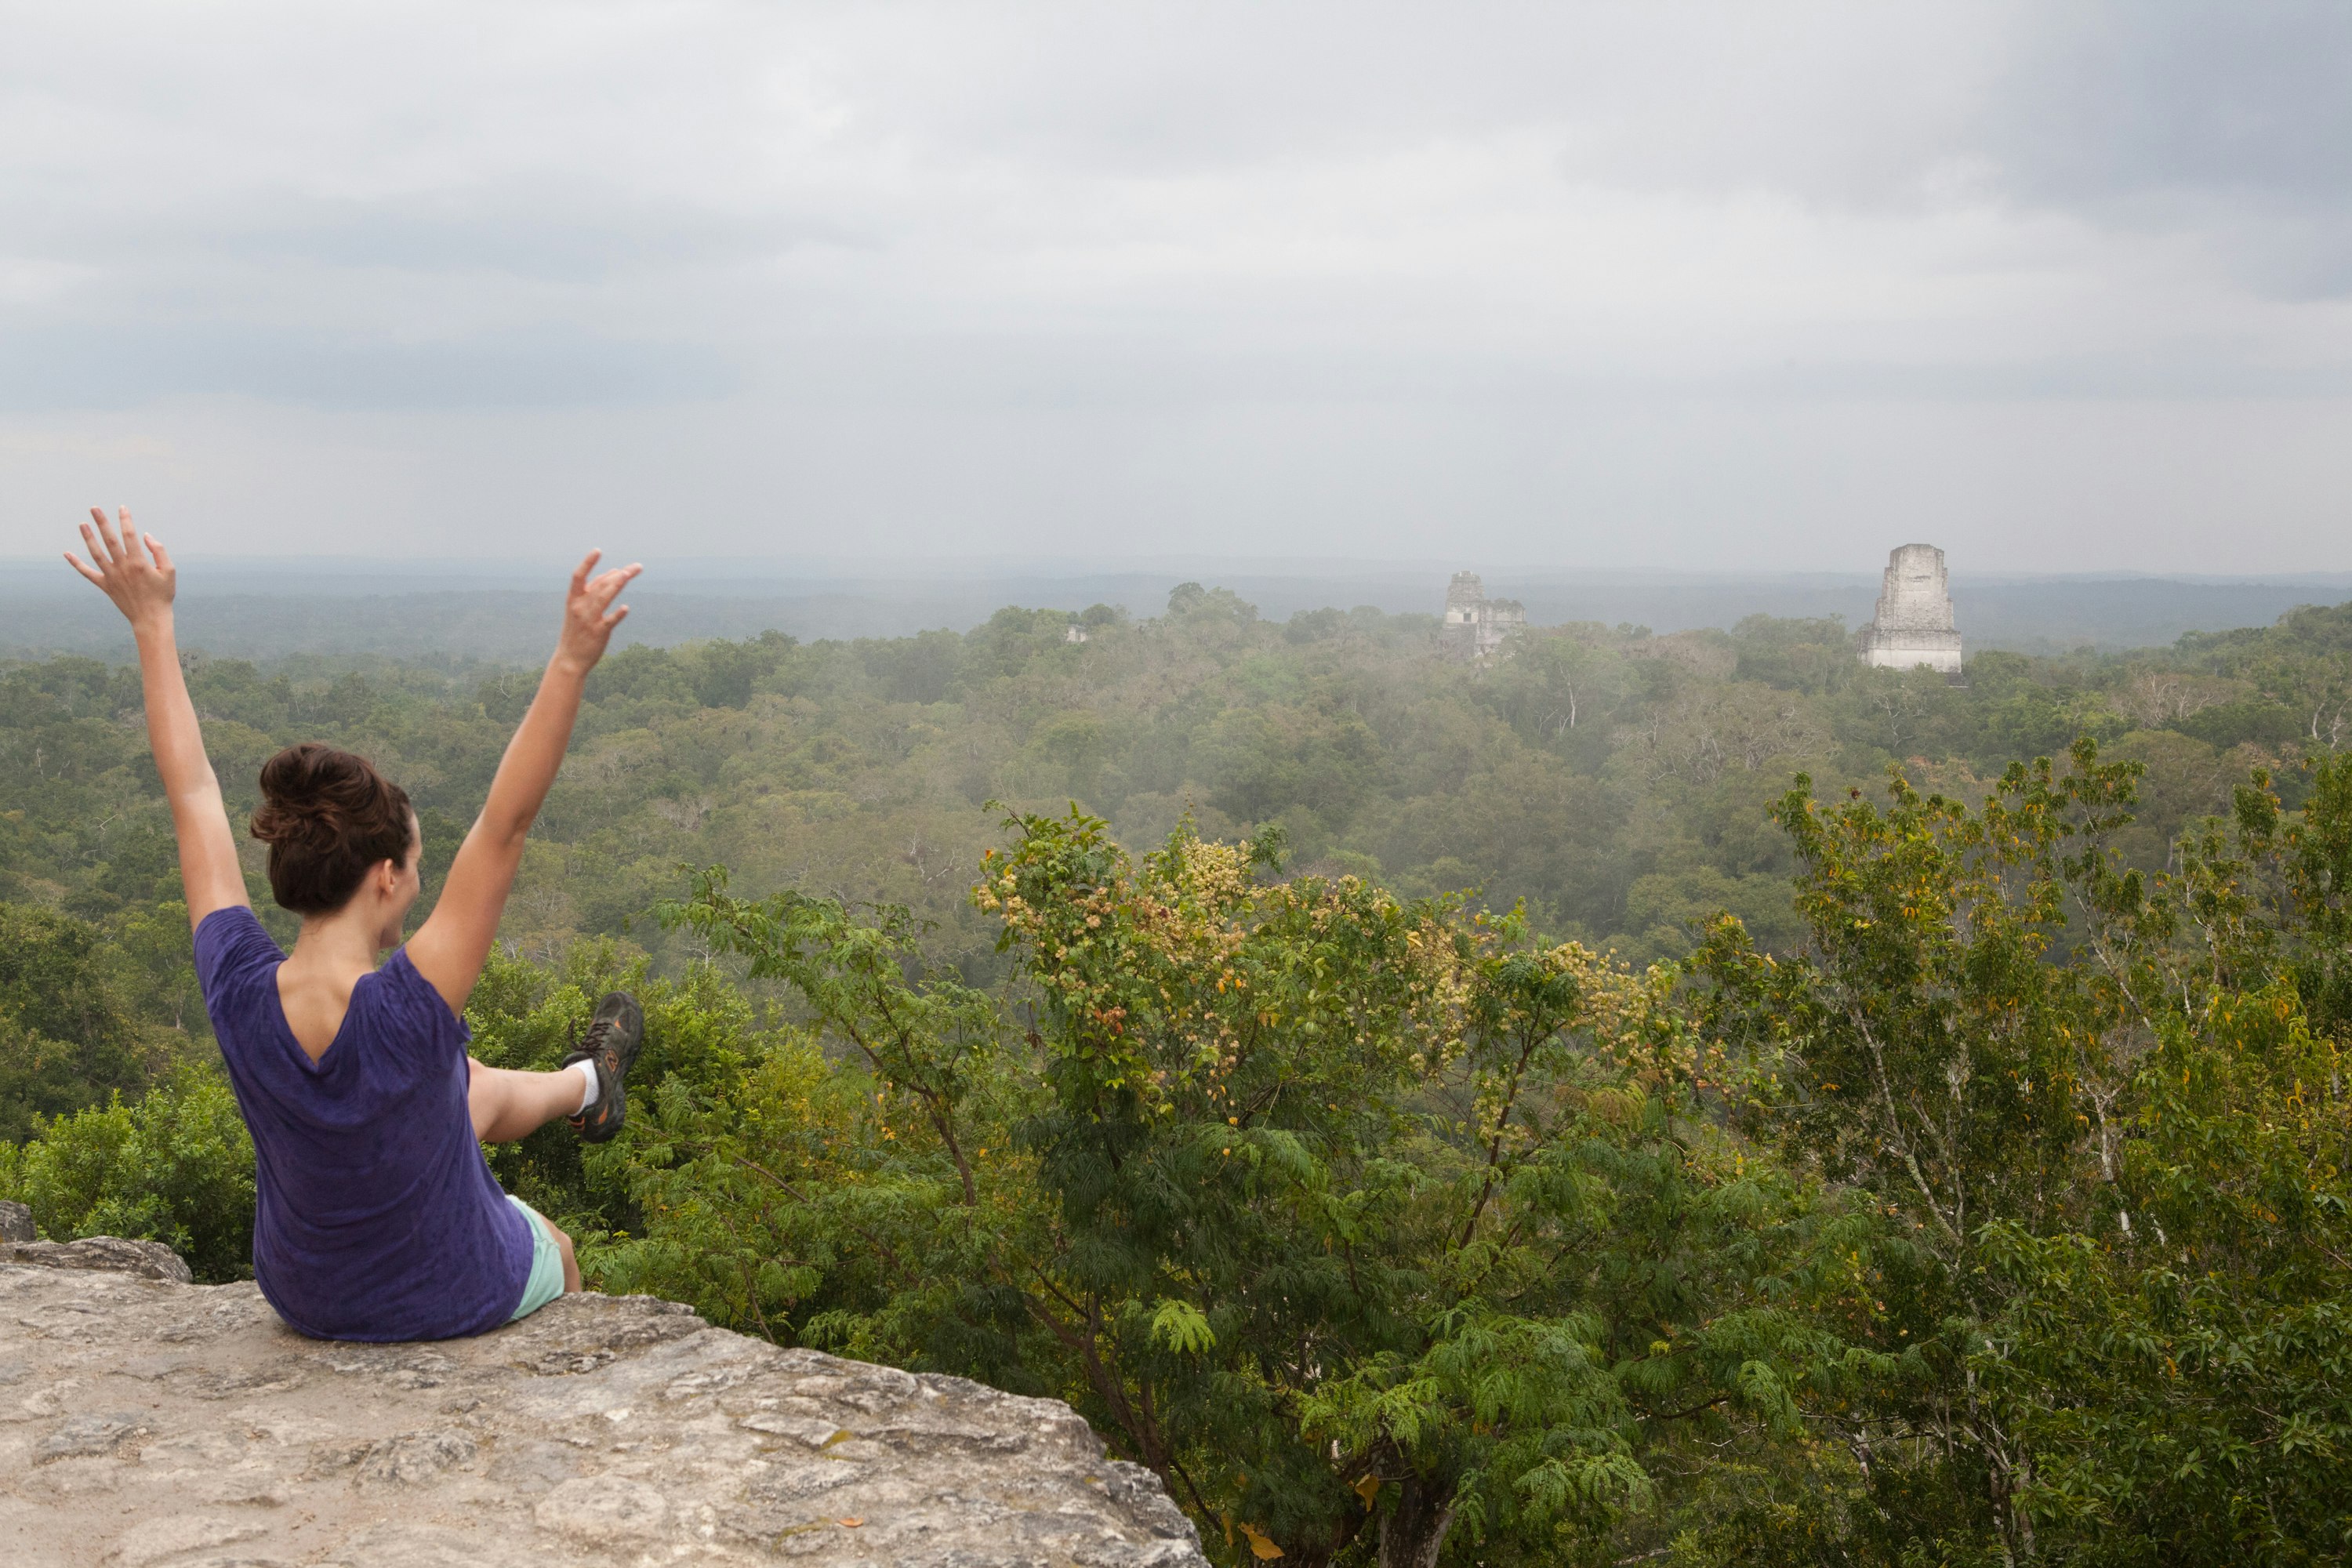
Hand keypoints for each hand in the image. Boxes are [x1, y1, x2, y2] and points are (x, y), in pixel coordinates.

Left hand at [64, 507, 176, 631]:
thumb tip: (146, 536)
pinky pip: (88, 573)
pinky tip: (66, 554)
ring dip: (88, 538)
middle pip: (109, 540)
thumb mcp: (169, 571)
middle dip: (102, 522)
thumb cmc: (162, 595)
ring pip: (96, 553)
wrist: (151, 618)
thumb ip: (159, 551)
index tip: (122, 508)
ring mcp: (111, 576)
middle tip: (94, 508)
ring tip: (82, 524)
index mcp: (139, 563)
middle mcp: (122, 567)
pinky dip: (76, 564)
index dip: (126, 520)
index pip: (129, 536)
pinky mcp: (105, 586)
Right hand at [553, 550, 641, 673]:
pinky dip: (617, 615)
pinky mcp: (598, 633)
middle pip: (599, 585)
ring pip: (603, 599)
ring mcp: (588, 620)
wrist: (570, 659)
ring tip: (627, 575)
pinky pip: (609, 622)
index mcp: (573, 599)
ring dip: (616, 586)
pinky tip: (626, 608)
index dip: (587, 563)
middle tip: (637, 567)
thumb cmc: (577, 630)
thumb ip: (595, 590)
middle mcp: (580, 607)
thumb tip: (615, 571)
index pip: (579, 577)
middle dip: (618, 575)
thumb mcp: (580, 608)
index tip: (598, 550)